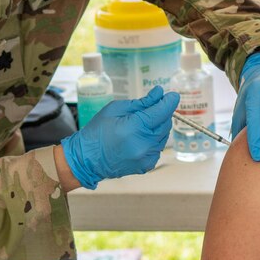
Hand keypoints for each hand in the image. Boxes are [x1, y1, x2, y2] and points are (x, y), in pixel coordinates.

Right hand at [60, 85, 179, 188]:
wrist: (87, 159)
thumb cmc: (97, 132)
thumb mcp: (115, 109)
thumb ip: (141, 102)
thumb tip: (159, 93)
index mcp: (134, 128)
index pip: (162, 112)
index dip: (169, 101)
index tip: (172, 95)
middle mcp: (143, 145)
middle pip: (165, 124)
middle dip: (161, 114)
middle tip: (150, 109)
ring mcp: (146, 158)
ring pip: (163, 136)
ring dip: (156, 128)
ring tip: (139, 126)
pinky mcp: (147, 165)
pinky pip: (158, 148)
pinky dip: (153, 141)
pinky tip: (138, 139)